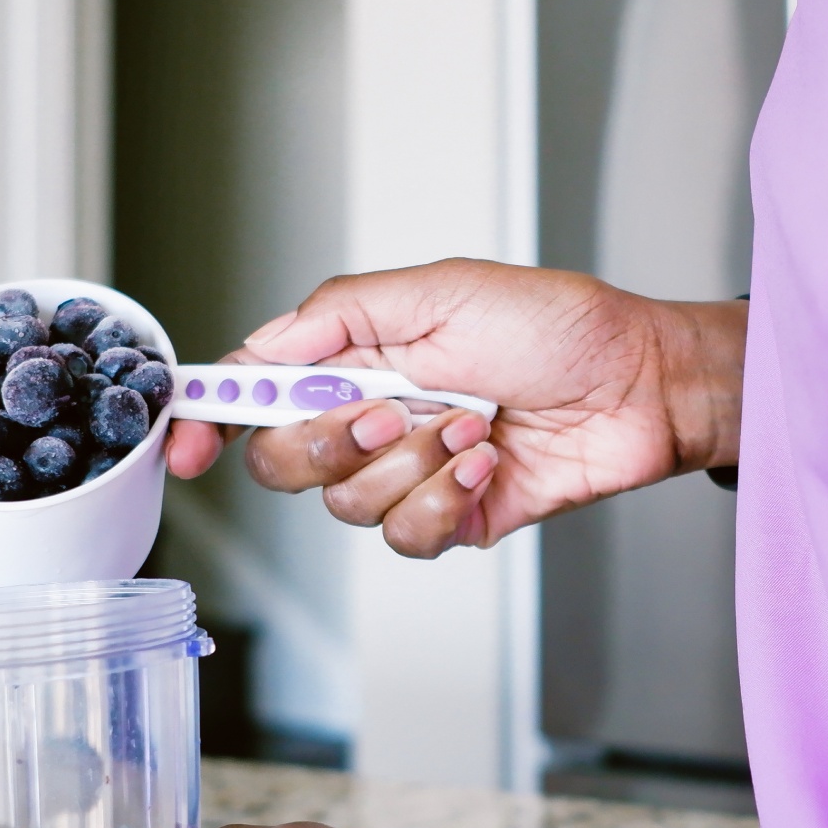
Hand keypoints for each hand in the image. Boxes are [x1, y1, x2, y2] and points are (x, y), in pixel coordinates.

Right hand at [166, 260, 746, 557]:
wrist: (637, 384)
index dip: (208, 424)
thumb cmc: (553, 325)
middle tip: (392, 409)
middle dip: (331, 443)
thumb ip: (339, 316)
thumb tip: (261, 347)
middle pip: (284, 464)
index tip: (190, 449)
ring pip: (347, 506)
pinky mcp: (449, 518)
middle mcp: (370, 421)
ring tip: (473, 424)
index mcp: (353, 361)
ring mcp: (407, 474)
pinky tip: (486, 464)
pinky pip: (407, 536)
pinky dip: (445, 499)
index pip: (254, 396)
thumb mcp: (439, 291)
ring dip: (411, 463)